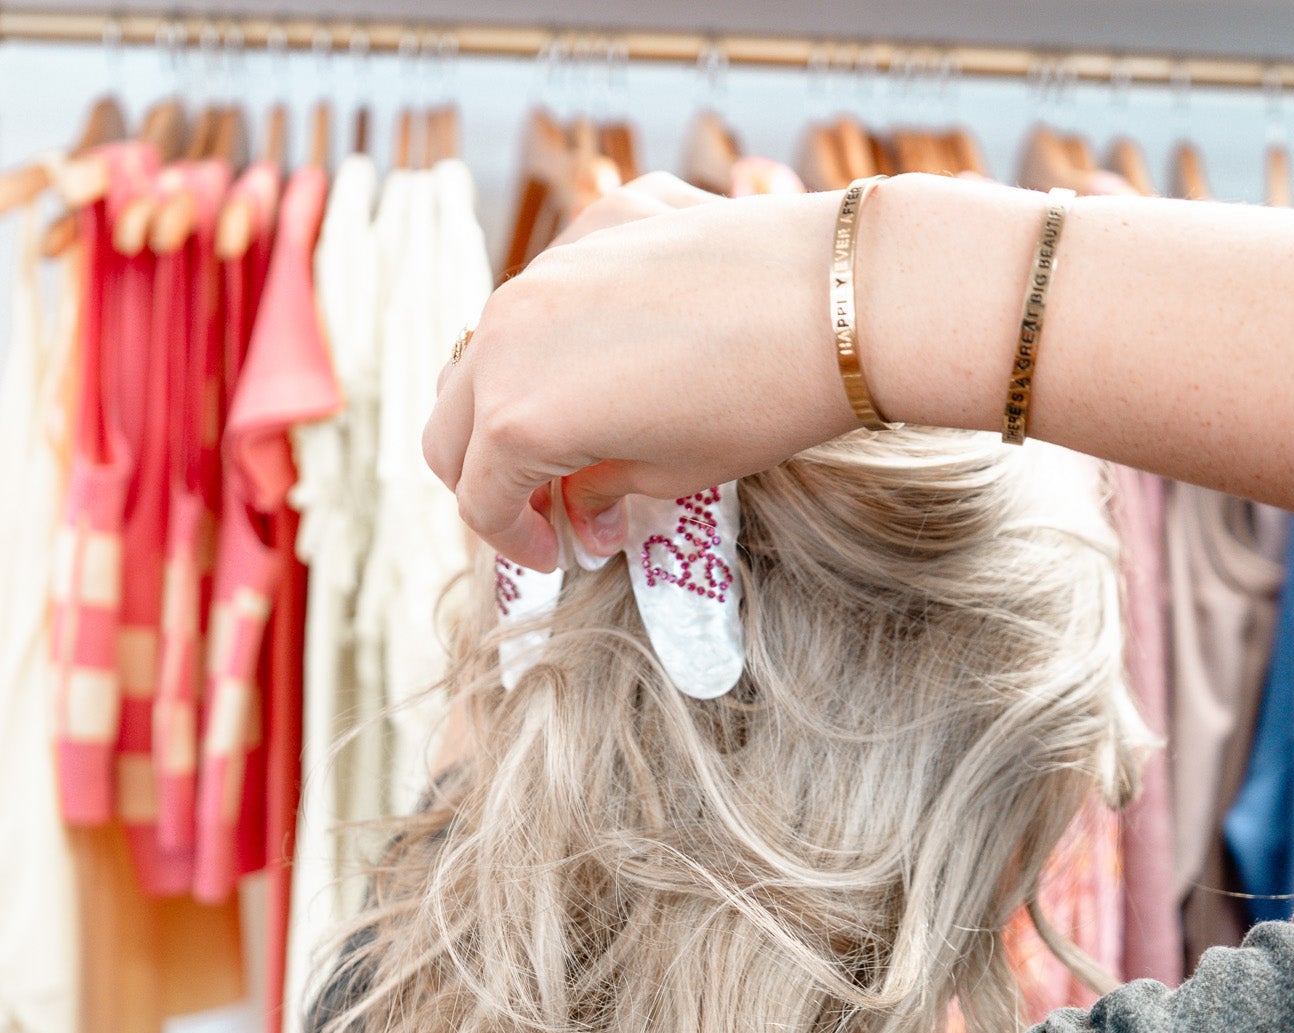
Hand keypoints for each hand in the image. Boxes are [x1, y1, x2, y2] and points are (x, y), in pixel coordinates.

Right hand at [424, 178, 856, 567]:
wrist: (842, 299)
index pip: (478, 496)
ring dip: (516, 393)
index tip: (552, 553)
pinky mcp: (601, 218)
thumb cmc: (761, 405)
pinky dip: (573, 320)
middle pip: (451, 423)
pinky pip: (560, 277)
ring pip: (490, 343)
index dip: (512, 539)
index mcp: (518, 416)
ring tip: (581, 426)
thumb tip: (581, 506)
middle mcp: (510, 333)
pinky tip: (632, 343)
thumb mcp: (672, 474)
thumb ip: (601, 489)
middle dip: (486, 473)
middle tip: (543, 501)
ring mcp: (549, 266)